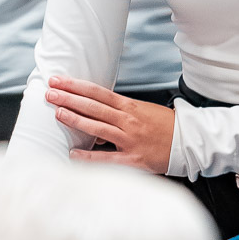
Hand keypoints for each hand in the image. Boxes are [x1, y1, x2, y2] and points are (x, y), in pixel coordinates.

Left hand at [45, 77, 175, 174]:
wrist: (189, 142)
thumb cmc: (165, 127)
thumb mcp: (142, 112)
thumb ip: (117, 114)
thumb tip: (93, 117)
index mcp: (129, 107)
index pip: (97, 92)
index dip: (76, 86)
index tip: (58, 80)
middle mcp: (128, 120)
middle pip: (94, 106)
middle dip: (69, 98)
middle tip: (50, 92)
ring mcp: (129, 139)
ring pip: (98, 127)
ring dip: (76, 119)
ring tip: (58, 113)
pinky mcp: (133, 159)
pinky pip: (107, 158)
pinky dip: (89, 156)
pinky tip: (73, 154)